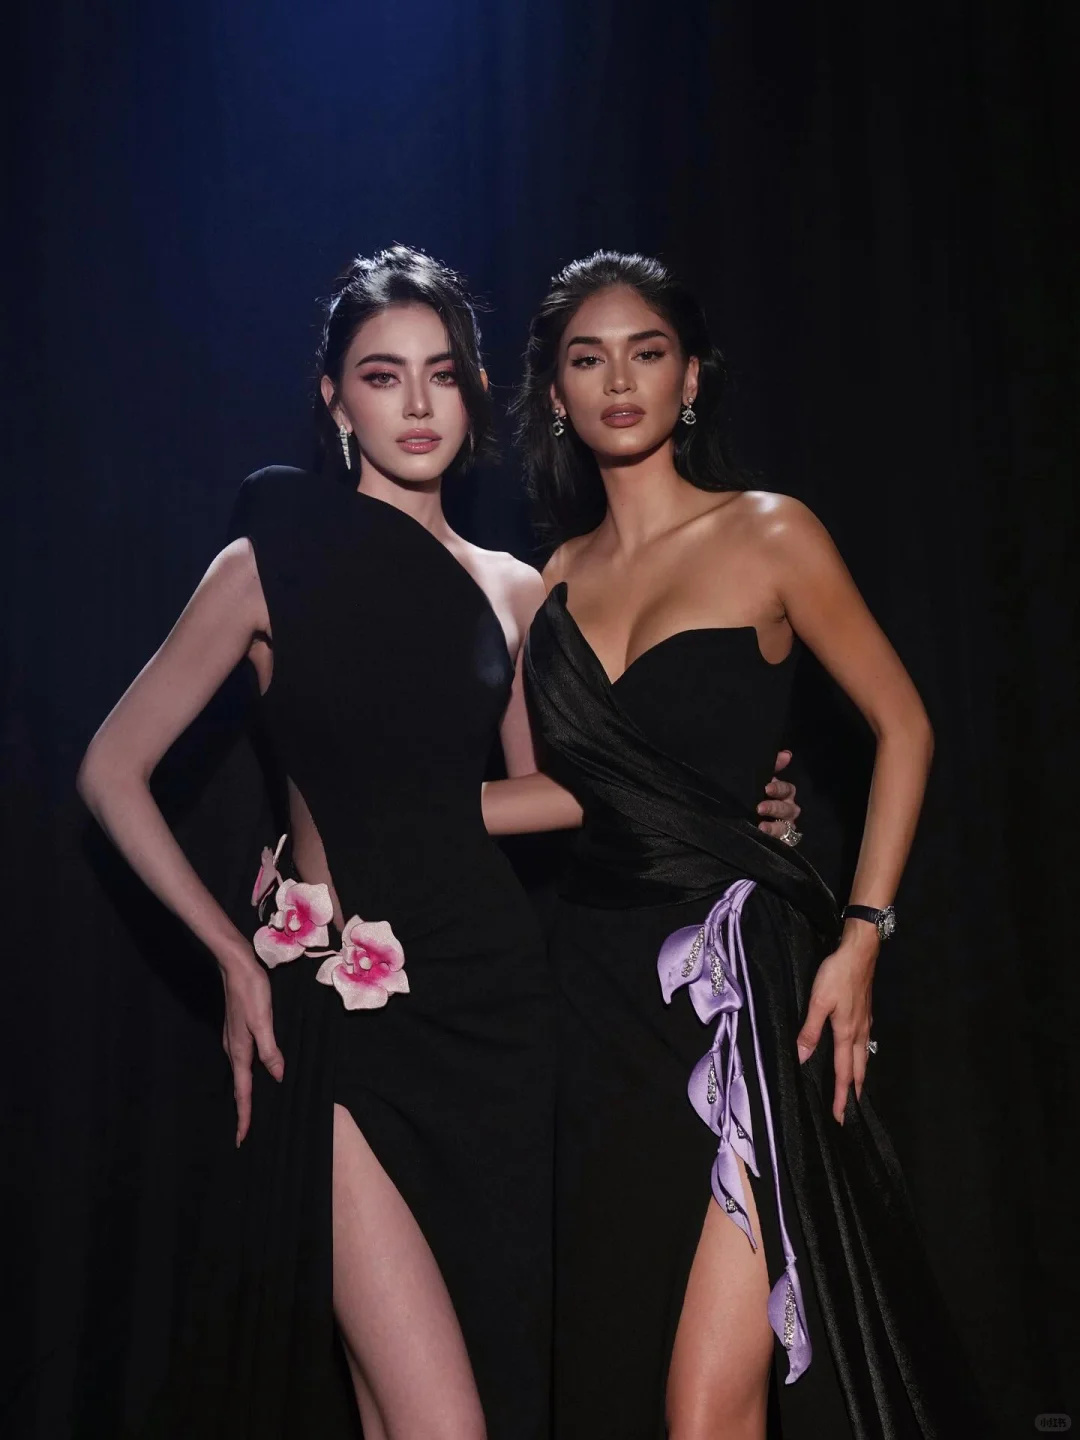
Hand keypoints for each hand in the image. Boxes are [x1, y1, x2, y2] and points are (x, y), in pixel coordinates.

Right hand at [220, 953, 284, 1145]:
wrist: (236, 965)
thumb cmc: (251, 991)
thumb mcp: (263, 1021)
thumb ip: (270, 1050)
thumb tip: (278, 1076)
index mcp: (240, 1051)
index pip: (243, 1092)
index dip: (244, 1116)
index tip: (242, 1139)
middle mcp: (234, 1049)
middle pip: (240, 1087)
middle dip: (244, 1110)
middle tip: (248, 1132)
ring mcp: (234, 1040)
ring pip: (242, 1073)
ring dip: (247, 1093)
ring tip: (253, 1109)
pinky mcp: (238, 1030)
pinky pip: (244, 1060)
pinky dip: (249, 1074)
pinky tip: (258, 1072)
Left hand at [757, 749, 800, 838]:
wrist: (737, 817)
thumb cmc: (754, 795)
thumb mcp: (759, 780)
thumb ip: (772, 766)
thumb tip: (786, 754)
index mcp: (783, 794)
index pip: (788, 789)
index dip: (779, 788)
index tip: (767, 787)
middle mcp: (787, 810)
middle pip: (788, 808)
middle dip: (775, 807)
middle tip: (759, 807)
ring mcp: (784, 827)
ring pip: (786, 826)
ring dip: (774, 825)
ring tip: (761, 825)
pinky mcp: (779, 841)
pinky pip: (781, 840)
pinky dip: (773, 837)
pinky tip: (762, 833)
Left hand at [795, 936, 876, 1122]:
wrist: (860, 951)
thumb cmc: (837, 975)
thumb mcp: (818, 1002)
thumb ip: (810, 1030)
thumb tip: (803, 1058)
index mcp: (847, 1033)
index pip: (844, 1073)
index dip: (841, 1096)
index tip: (839, 1117)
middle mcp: (859, 1032)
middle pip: (858, 1069)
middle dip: (854, 1092)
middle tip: (849, 1111)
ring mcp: (865, 1022)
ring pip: (863, 1057)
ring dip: (859, 1076)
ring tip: (854, 1090)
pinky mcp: (865, 1013)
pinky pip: (864, 1044)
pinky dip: (860, 1058)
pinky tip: (856, 1055)